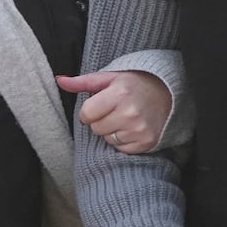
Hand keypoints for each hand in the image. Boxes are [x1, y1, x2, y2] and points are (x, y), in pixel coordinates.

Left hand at [56, 69, 171, 152]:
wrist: (168, 92)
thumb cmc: (133, 84)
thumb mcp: (109, 78)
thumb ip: (82, 82)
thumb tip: (58, 80)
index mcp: (119, 93)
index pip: (86, 114)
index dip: (90, 111)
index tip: (101, 104)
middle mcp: (130, 112)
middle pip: (96, 129)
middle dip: (101, 120)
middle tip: (116, 110)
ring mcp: (140, 128)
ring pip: (108, 139)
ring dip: (113, 131)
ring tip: (126, 118)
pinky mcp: (147, 141)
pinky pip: (121, 148)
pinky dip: (124, 141)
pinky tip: (133, 127)